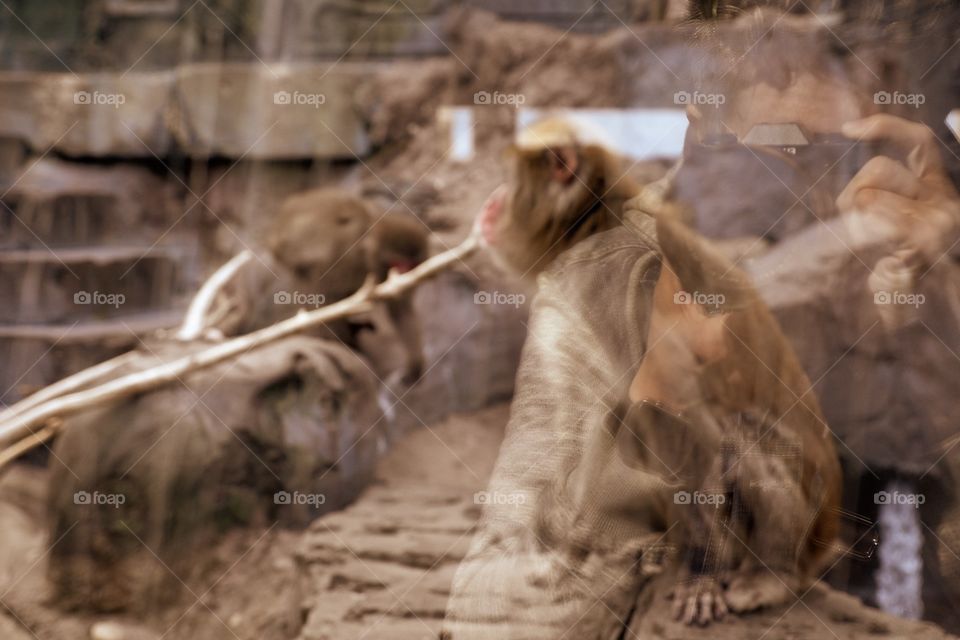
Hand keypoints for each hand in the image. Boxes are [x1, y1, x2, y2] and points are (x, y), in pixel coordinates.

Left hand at [837, 114, 959, 260]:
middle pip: (877, 169)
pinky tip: (879, 263)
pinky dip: (863, 240)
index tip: (848, 129)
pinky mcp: (923, 241)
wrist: (929, 312)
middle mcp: (944, 198)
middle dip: (853, 194)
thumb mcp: (888, 227)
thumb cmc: (902, 269)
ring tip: (871, 251)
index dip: (885, 126)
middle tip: (858, 227)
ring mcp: (938, 220)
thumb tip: (855, 139)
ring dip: (854, 225)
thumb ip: (877, 192)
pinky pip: (871, 224)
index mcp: (936, 187)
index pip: (917, 140)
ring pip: (867, 197)